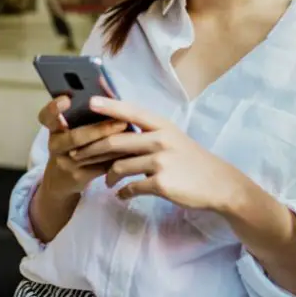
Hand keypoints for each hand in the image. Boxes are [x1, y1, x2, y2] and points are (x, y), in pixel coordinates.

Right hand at [38, 96, 128, 198]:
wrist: (61, 180)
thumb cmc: (73, 144)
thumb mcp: (72, 128)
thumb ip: (84, 112)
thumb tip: (107, 86)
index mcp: (54, 127)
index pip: (46, 116)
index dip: (54, 108)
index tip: (67, 99)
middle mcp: (55, 144)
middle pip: (75, 137)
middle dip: (100, 129)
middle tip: (121, 121)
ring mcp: (65, 163)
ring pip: (90, 153)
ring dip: (112, 143)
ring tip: (130, 133)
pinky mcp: (77, 177)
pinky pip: (99, 167)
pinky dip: (115, 157)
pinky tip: (130, 150)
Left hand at [70, 96, 246, 210]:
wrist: (218, 183)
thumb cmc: (191, 159)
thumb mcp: (172, 137)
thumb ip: (148, 133)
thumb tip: (117, 130)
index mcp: (162, 125)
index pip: (130, 111)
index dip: (109, 106)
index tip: (89, 102)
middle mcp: (160, 139)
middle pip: (116, 140)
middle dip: (92, 148)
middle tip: (77, 154)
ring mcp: (161, 161)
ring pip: (120, 166)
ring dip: (107, 176)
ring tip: (106, 181)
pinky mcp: (162, 183)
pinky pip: (131, 187)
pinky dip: (123, 192)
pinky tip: (121, 194)